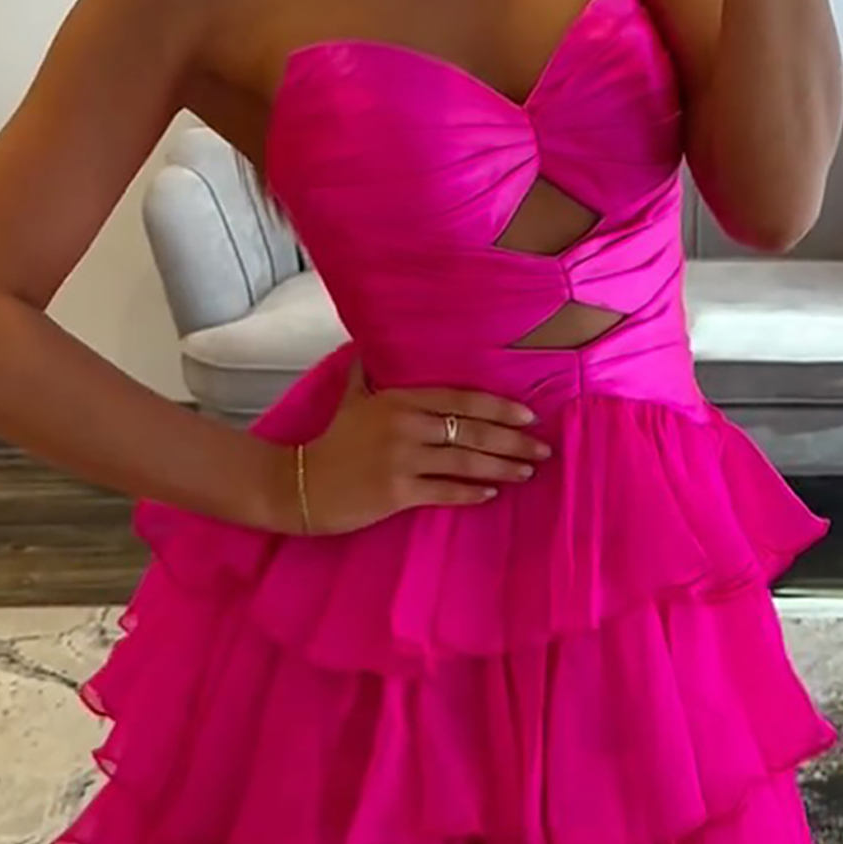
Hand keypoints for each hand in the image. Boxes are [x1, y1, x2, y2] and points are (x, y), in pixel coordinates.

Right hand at [296, 362, 550, 535]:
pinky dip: (470, 493)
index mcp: (399, 399)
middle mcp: (404, 425)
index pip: (460, 399)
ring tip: (527, 472)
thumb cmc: (330, 443)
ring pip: (464, 461)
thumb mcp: (348, 400)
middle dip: (512, 441)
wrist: (299, 484)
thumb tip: (366, 350)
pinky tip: (491, 494)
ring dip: (501, 467)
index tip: (528, 417)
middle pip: (471, 431)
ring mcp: (401, 459)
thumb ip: (365, 375)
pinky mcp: (396, 492)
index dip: (497, 408)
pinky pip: (444, 491)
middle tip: (543, 450)